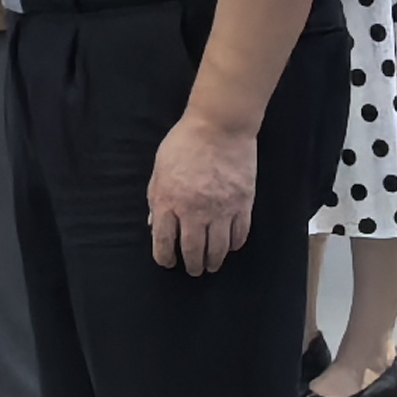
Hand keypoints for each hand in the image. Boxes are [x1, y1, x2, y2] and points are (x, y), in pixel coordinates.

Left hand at [145, 112, 254, 272]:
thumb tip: (154, 223)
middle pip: (193, 250)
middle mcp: (193, 211)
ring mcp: (221, 210)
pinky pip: (239, 234)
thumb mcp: (160, 168)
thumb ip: (156, 198)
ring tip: (211, 265)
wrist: (219, 126)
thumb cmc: (184, 143)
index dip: (165, 257)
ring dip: (214, 261)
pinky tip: (230, 246)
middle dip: (192, 265)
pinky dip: (234, 245)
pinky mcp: (243, 205)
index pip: (163, 241)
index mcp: (168, 201)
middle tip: (193, 270)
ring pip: (218, 249)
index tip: (168, 262)